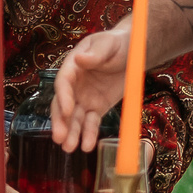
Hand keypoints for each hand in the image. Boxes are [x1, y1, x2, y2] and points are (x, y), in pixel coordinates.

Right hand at [51, 28, 128, 150]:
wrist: (132, 52)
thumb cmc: (117, 43)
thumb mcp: (108, 44)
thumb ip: (95, 53)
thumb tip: (80, 59)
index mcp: (72, 67)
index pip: (63, 83)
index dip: (63, 97)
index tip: (67, 111)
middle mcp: (74, 85)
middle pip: (63, 104)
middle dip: (61, 121)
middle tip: (60, 137)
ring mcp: (84, 98)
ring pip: (74, 118)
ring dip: (72, 133)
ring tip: (70, 148)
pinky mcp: (97, 107)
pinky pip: (91, 123)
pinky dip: (89, 134)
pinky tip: (87, 146)